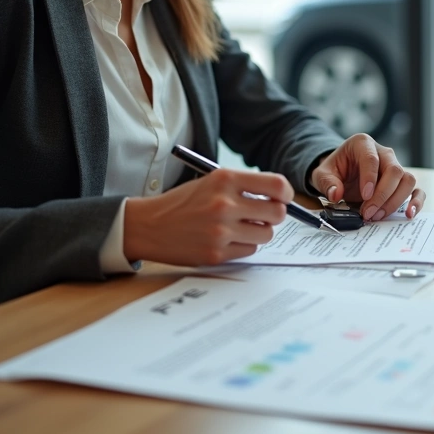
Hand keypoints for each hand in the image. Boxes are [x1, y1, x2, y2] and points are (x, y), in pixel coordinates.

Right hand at [124, 169, 293, 265]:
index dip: (285, 193)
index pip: (276, 185)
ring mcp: (220, 231)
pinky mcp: (216, 253)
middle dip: (274, 215)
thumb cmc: (183, 202)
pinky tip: (226, 239)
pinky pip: (249, 250)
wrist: (148, 225)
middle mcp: (224, 204)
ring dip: (258, 231)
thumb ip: (244, 187)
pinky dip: (243, 245)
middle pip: (277, 213)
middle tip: (262, 215)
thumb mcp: (211, 182)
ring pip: (266, 234)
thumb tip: (281, 198)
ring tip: (240, 227)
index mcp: (224, 180)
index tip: (282, 198)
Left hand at [310, 133, 425, 221]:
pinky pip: (416, 189)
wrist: (342, 173)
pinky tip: (410, 214)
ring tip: (378, 216)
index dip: (370, 177)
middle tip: (368, 213)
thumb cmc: (334, 170)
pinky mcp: (402, 182)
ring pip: (407, 180)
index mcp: (363, 144)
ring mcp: (396, 167)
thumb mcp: (322, 174)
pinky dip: (416, 202)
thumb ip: (327, 183)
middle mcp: (384, 153)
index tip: (365, 196)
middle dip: (382, 194)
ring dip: (395, 201)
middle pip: (394, 170)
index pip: (372, 158)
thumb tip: (336, 194)